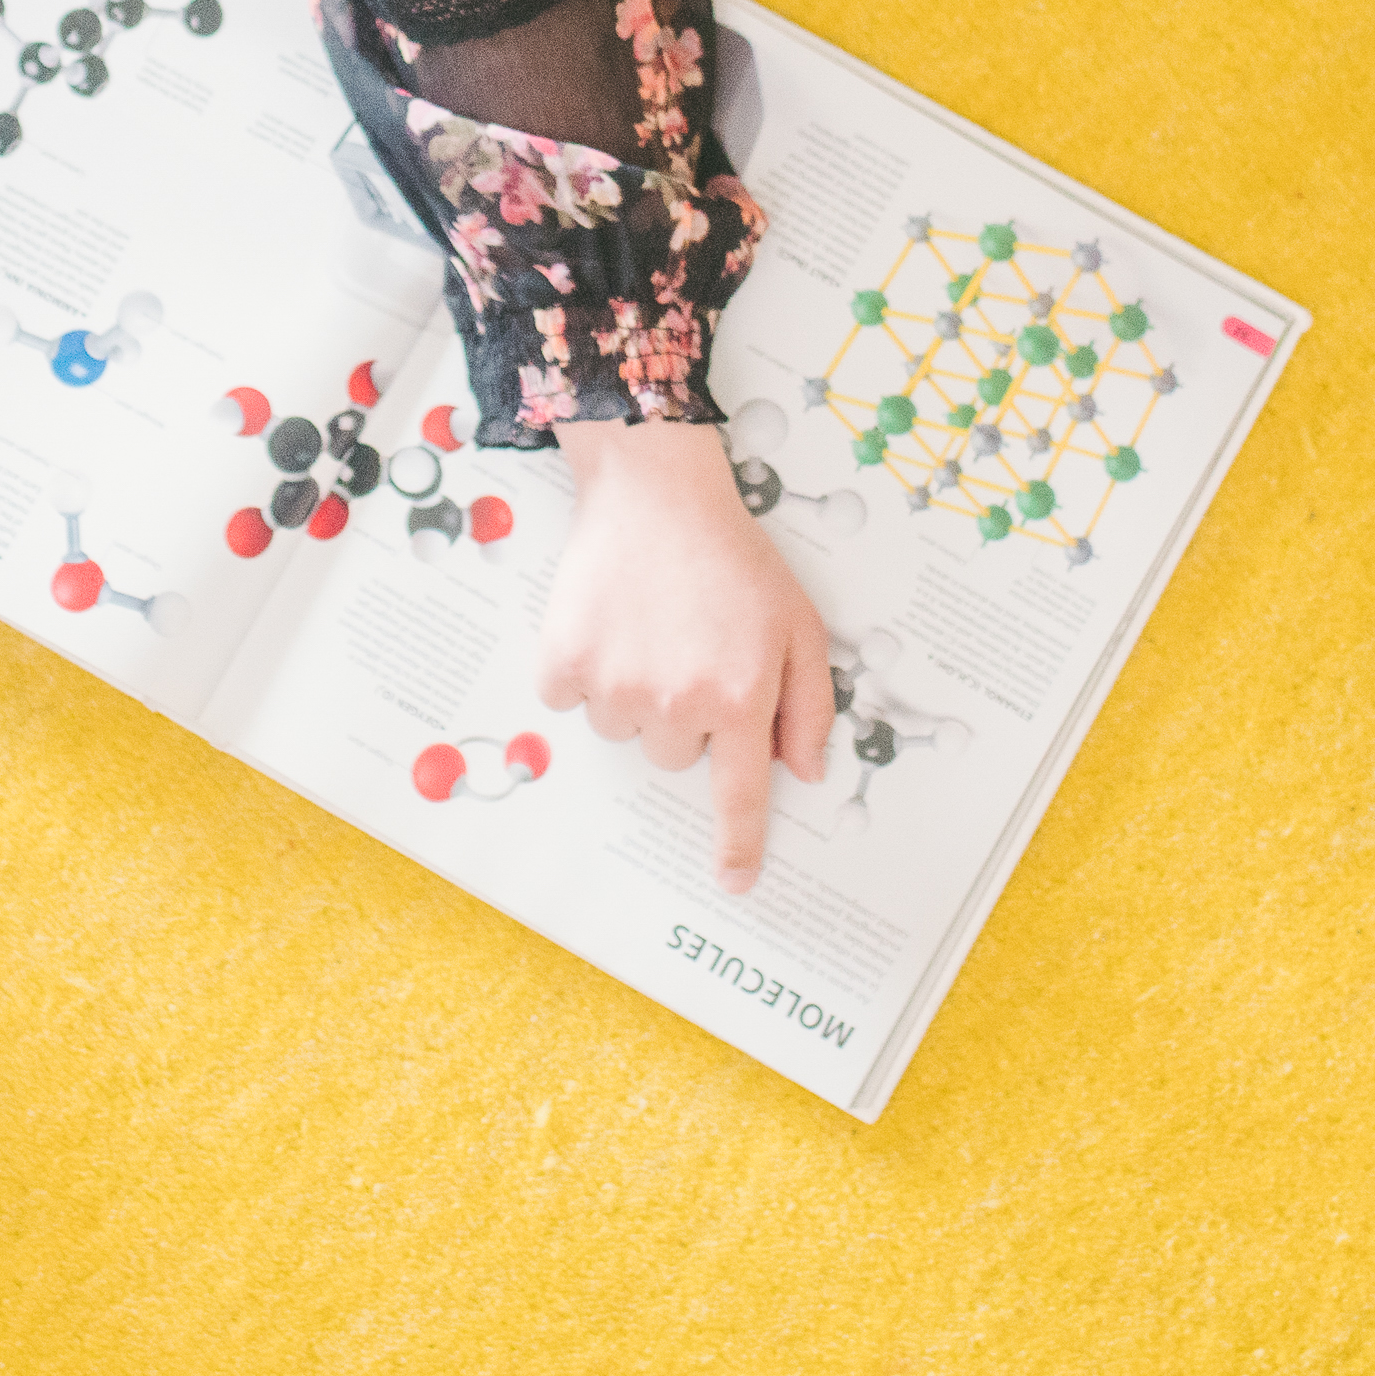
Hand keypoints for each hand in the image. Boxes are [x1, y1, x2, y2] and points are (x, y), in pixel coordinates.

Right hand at [535, 418, 836, 888]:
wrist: (656, 493)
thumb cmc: (734, 559)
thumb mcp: (799, 625)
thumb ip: (809, 706)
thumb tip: (802, 773)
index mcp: (740, 699)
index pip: (740, 798)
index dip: (737, 846)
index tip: (734, 881)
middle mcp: (678, 703)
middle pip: (675, 757)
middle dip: (685, 716)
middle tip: (689, 650)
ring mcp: (616, 686)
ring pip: (623, 730)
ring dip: (634, 694)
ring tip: (650, 628)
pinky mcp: (565, 664)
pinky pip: (572, 700)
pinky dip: (584, 673)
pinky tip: (608, 624)